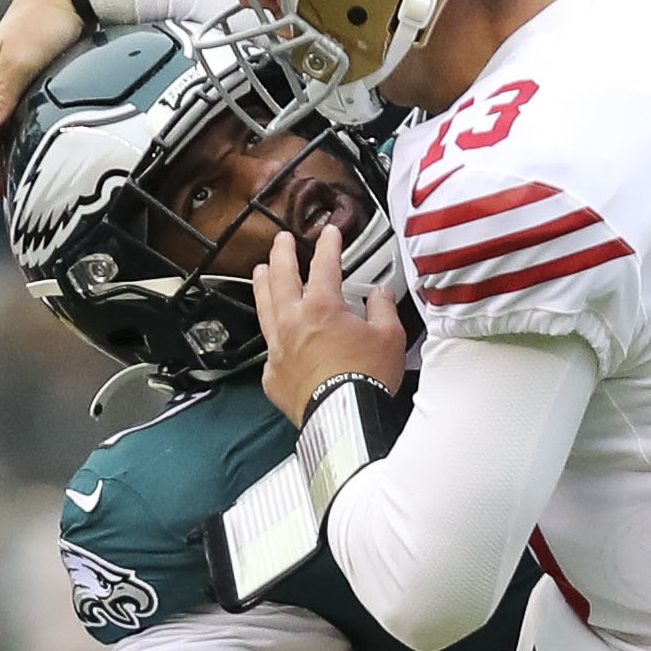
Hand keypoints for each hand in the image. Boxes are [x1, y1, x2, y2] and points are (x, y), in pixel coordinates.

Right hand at [0, 0, 89, 201]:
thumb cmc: (46, 21)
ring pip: (3, 120)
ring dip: (1, 150)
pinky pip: (20, 110)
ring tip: (5, 178)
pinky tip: (26, 143)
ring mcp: (14, 73)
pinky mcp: (36, 70)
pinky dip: (18, 132)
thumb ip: (1, 97)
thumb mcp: (21, 60)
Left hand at [252, 226, 403, 421]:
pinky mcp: (272, 374)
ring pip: (263, 306)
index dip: (328, 244)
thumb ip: (383, 308)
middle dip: (282, 253)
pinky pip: (268, 347)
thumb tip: (381, 294)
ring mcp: (278, 347)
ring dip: (263, 284)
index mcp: (322, 307)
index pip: (323, 264)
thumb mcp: (390, 337)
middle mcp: (293, 322)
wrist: (346, 418)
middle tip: (283, 240)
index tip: (329, 233)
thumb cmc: (367, 380)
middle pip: (281, 276)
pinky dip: (271, 334)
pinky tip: (272, 331)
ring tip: (260, 271)